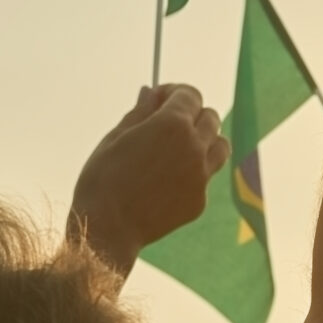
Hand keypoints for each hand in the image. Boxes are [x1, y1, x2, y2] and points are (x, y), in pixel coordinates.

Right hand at [68, 85, 228, 275]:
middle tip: (166, 123)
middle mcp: (194, 147)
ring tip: (179, 148)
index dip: (174, 92)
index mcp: (172, 124)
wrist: (107, 229)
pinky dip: (194, 171)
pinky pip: (206, 177)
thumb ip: (140, 113)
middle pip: (210, 117)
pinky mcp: (199, 201)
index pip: (190, 95)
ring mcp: (201, 176)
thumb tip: (151, 93)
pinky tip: (167, 180)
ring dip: (205, 139)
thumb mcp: (116, 138)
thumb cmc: (102, 180)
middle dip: (191, 113)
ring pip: (220, 146)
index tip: (158, 100)